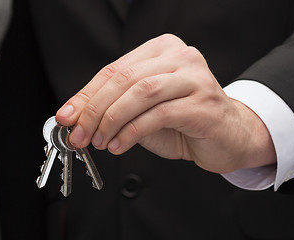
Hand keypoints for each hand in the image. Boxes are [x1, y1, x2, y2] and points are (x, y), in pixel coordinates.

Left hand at [56, 34, 275, 172]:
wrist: (227, 137)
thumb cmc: (182, 120)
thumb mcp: (139, 110)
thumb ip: (111, 106)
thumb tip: (73, 117)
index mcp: (160, 49)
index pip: (113, 70)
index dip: (85, 95)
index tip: (66, 116)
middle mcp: (180, 57)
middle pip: (124, 79)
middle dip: (94, 110)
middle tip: (79, 134)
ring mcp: (195, 78)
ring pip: (141, 93)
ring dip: (112, 120)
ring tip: (100, 141)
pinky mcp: (204, 103)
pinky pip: (158, 114)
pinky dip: (132, 132)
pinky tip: (120, 145)